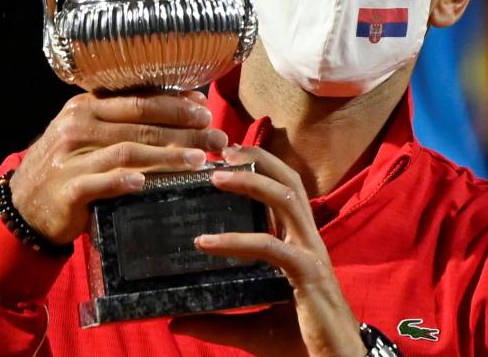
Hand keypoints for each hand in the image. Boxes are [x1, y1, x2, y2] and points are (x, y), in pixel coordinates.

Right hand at [9, 91, 227, 244]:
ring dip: (167, 155)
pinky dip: (124, 181)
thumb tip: (182, 115)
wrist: (23, 205)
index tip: (205, 109)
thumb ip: (123, 122)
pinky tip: (146, 182)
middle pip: (141, 123)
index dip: (175, 103)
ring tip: (198, 160)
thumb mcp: (88, 134)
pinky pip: (100, 182)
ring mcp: (71, 156)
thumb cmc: (68, 166)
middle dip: (184, 129)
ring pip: (128, 150)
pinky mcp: (67, 188)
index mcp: (86, 106)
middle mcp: (78, 125)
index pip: (138, 98)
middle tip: (216, 136)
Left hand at [174, 146, 365, 356]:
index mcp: (300, 245)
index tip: (226, 156)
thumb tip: (176, 320)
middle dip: (258, 159)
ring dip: (250, 182)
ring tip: (214, 176)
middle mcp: (308, 241)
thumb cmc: (300, 343)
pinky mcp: (308, 275)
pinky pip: (271, 247)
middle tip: (221, 150)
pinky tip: (205, 243)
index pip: (284, 192)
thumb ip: (216, 322)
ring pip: (286, 200)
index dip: (260, 168)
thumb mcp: (251, 328)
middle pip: (289, 182)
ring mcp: (311, 255)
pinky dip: (236, 241)